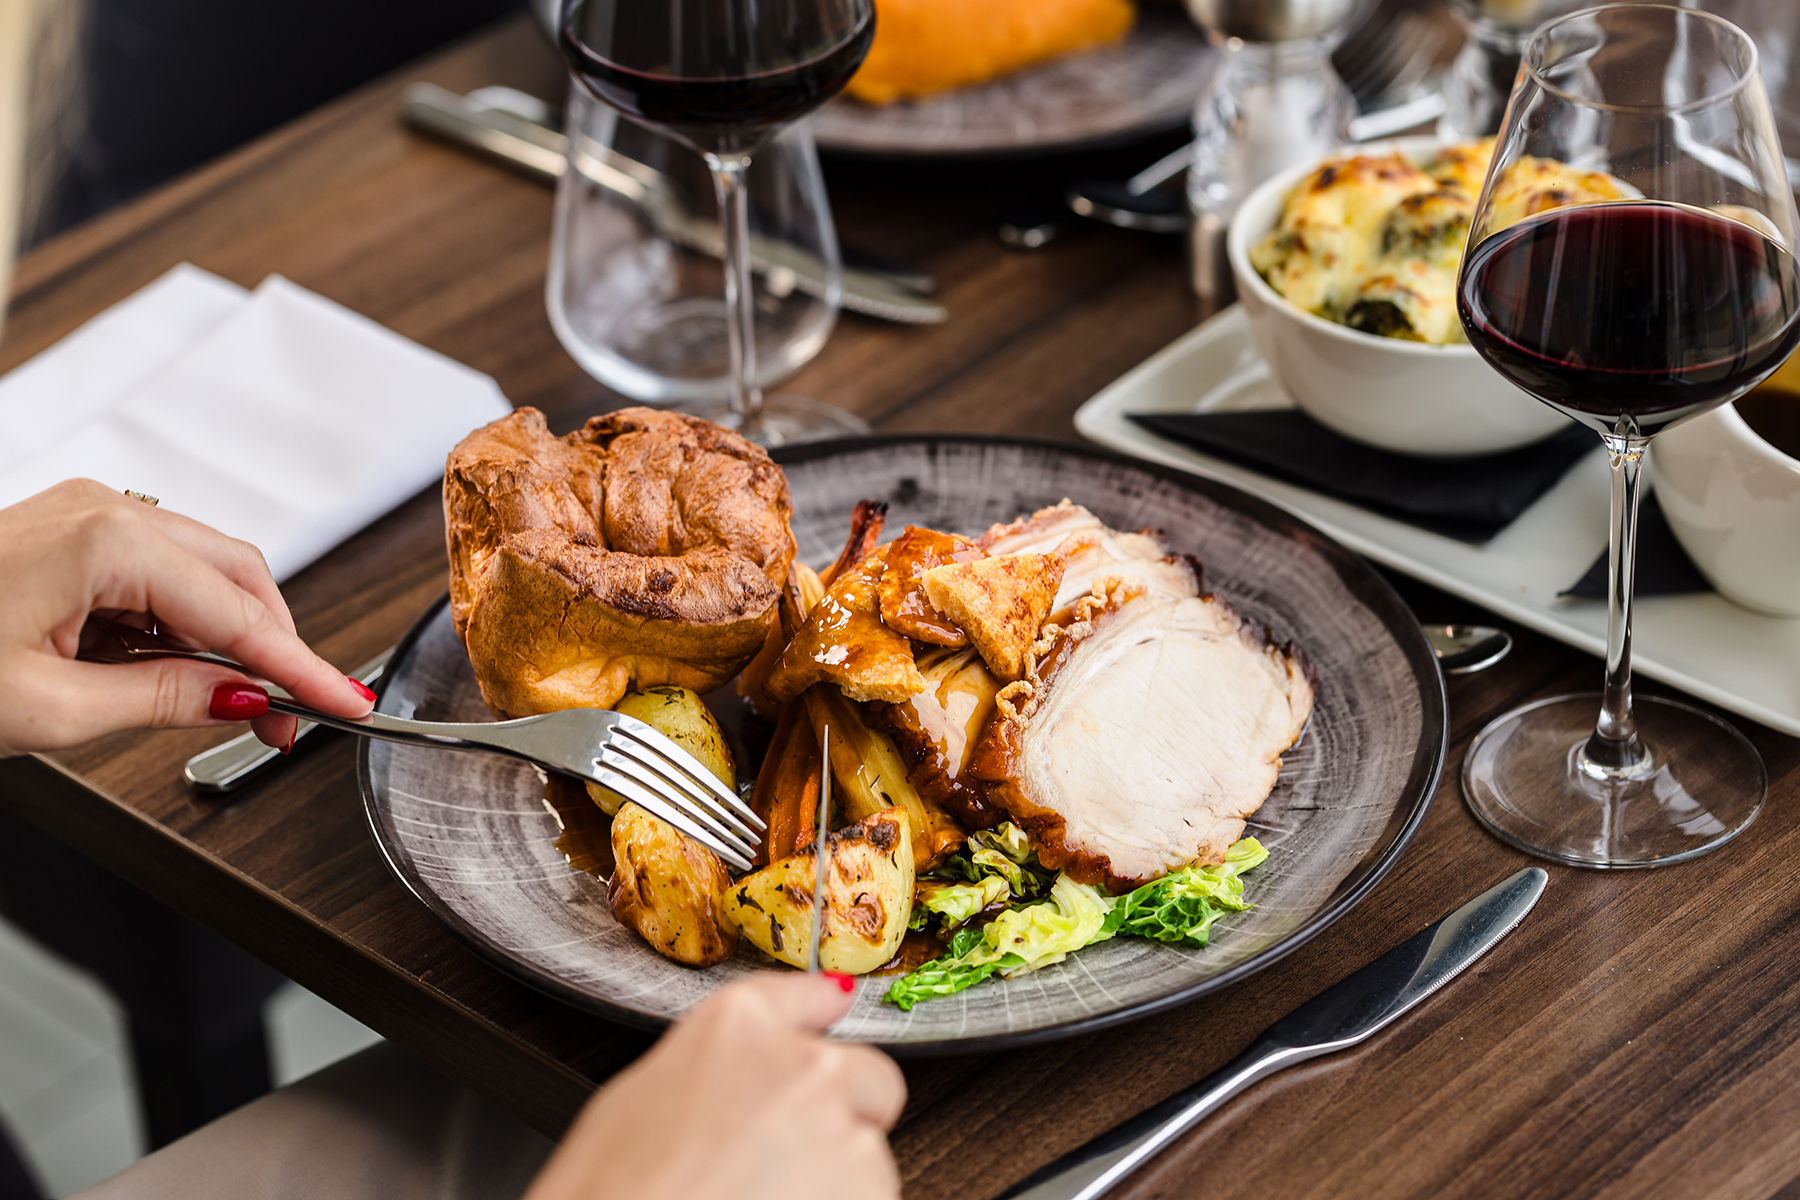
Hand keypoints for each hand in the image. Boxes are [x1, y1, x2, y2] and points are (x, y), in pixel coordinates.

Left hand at [0, 479, 373, 754]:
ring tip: (231, 706)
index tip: (344, 704)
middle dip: (274, 647)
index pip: (239, 614)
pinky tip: (175, 671)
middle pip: (237, 575)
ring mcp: (84, 514)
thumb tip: (246, 697)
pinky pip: (159, 572)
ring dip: (229, 637)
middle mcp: (102, 509)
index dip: (300, 668)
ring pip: (204, 570)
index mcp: (104, 541)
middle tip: (293, 719)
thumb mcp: (49, 709)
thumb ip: (167, 699)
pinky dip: (182, 623)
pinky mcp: (69, 533)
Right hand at [526, 973, 906, 1199]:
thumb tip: (732, 1074)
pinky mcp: (867, 1187)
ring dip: (835, 1178)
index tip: (835, 1006)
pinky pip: (871, 1197)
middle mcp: (802, 1064)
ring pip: (869, 1151)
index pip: (808, 996)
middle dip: (842, 1114)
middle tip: (783, 1162)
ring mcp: (841, 1127)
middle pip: (865, 1077)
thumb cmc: (609, 1192)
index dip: (821, 1011)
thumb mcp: (634, 1102)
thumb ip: (708, 1071)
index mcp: (737, 1027)